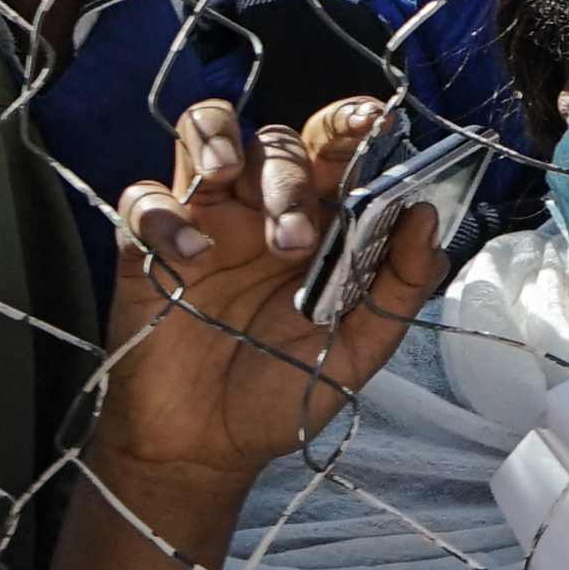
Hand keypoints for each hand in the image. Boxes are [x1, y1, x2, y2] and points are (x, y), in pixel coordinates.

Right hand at [93, 98, 448, 502]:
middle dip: (289, 173)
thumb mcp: (360, 345)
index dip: (351, 122)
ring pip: (202, 135)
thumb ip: (400, 284)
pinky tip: (190, 256)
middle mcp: (261, 209)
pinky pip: (142, 199)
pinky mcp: (146, 252)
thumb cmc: (286, 387)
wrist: (209, 447)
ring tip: (222, 179)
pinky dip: (163, 213)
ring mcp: (204, 223)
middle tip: (297, 239)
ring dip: (216, 142)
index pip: (334, 148)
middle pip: (275, 141)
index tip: (374, 122)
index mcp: (320, 220)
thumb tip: (426, 216)